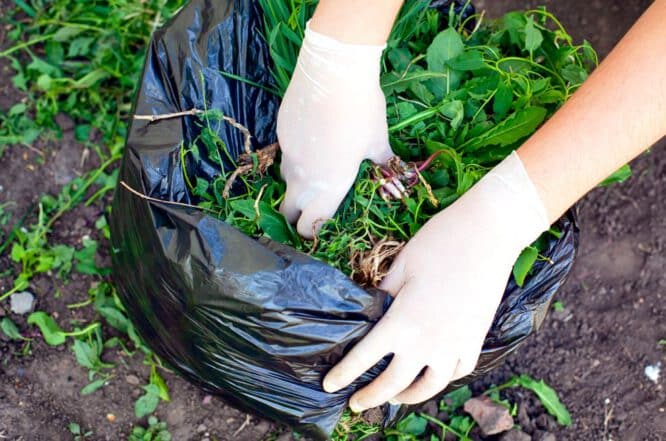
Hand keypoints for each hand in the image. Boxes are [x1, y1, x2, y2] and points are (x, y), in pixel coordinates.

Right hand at [277, 23, 392, 237]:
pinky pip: (285, 154)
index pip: (309, 226)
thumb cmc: (362, 111)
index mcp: (328, 187)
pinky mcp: (281, 133)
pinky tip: (312, 139)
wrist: (334, 72)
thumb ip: (382, 163)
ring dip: (296, 184)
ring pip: (285, 181)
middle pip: (287, 211)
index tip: (321, 226)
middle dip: (296, 215)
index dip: (312, 231)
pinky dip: (296, 155)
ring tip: (315, 170)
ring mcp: (288, 154)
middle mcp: (302, 177)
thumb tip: (395, 171)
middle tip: (310, 207)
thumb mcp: (378, 141)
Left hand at [322, 152, 549, 409]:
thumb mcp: (401, 266)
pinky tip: (433, 374)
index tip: (330, 385)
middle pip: (394, 383)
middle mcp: (428, 342)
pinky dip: (443, 378)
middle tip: (356, 404)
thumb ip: (384, 295)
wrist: (489, 233)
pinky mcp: (476, 339)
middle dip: (371, 397)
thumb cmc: (439, 242)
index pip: (365, 358)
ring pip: (430, 386)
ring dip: (409, 397)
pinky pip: (458, 371)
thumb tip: (372, 311)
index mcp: (402, 322)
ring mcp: (455, 344)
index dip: (344, 374)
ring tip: (395, 398)